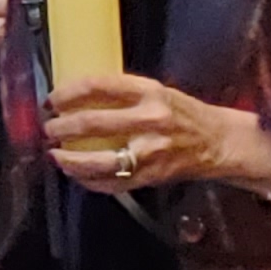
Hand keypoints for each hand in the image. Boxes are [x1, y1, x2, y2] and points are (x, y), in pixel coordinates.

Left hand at [44, 72, 268, 192]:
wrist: (220, 142)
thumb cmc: (183, 114)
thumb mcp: (156, 91)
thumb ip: (122, 94)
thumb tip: (75, 97)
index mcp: (149, 92)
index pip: (98, 86)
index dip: (67, 92)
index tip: (52, 100)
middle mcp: (149, 120)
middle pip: (92, 123)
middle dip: (62, 128)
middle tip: (49, 129)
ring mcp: (151, 152)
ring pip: (99, 161)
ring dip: (70, 160)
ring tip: (56, 155)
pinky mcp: (153, 176)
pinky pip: (113, 183)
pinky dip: (90, 181)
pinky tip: (77, 175)